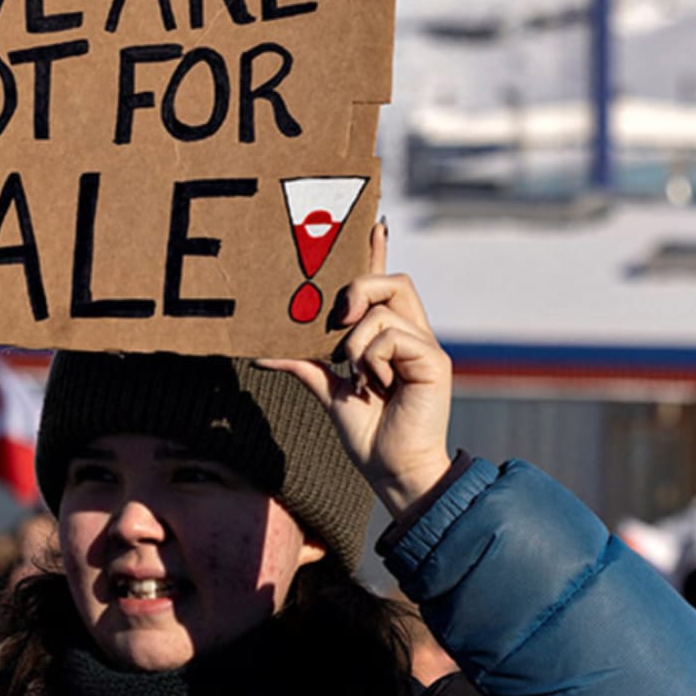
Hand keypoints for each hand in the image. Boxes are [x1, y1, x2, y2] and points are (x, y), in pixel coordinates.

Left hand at [259, 222, 454, 520]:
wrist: (392, 471)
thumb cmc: (367, 435)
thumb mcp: (329, 392)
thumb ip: (305, 364)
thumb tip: (261, 352)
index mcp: (391, 338)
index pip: (386, 285)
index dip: (378, 253)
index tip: (371, 224)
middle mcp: (412, 335)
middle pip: (393, 281)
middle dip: (359, 288)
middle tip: (337, 321)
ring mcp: (425, 346)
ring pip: (385, 309)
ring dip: (356, 342)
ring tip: (356, 376)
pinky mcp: (434, 360)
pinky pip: (392, 335)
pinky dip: (371, 358)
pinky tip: (374, 385)